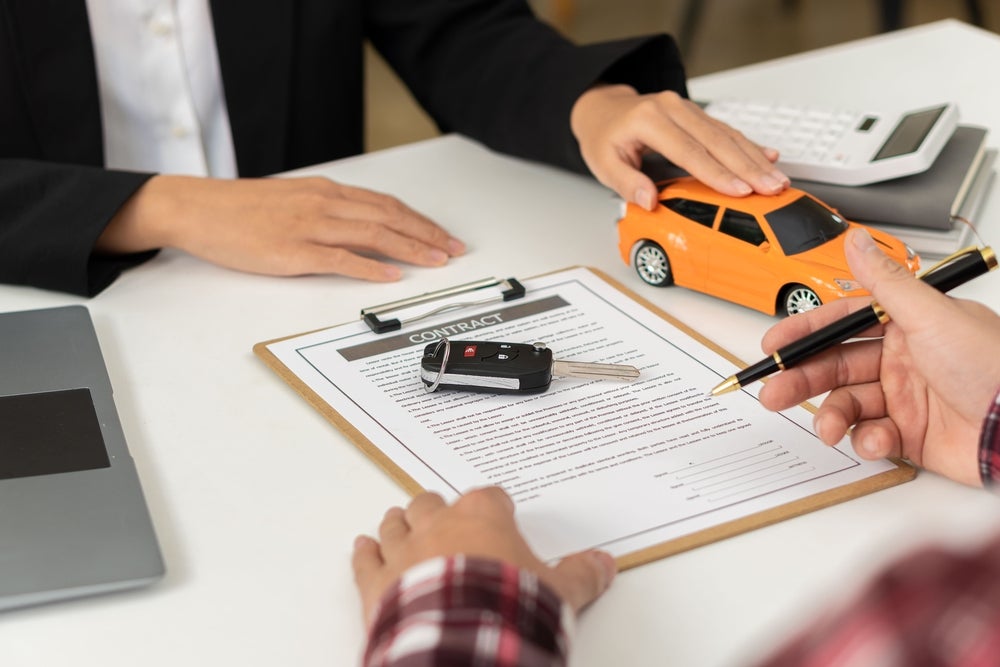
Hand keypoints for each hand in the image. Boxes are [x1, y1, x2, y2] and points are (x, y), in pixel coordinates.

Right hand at [96, 174, 465, 281]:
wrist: (197, 208)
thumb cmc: (240, 208)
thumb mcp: (292, 200)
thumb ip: (326, 211)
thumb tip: (358, 226)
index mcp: (325, 191)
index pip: (385, 203)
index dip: (419, 220)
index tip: (442, 234)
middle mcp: (324, 203)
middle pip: (389, 216)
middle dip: (427, 234)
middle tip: (454, 249)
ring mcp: (309, 226)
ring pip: (373, 234)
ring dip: (410, 249)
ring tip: (436, 261)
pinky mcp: (293, 251)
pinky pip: (340, 259)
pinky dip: (370, 268)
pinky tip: (391, 276)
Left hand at [351, 487, 616, 626]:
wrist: (464, 640)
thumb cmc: (507, 607)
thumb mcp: (560, 592)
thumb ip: (583, 574)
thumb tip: (604, 564)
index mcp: (483, 516)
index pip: (489, 496)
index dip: (495, 505)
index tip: (499, 512)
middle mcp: (439, 524)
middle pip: (432, 502)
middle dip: (437, 508)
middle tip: (441, 514)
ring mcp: (404, 551)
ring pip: (395, 523)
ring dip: (398, 523)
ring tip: (397, 519)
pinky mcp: (378, 583)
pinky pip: (365, 560)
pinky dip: (363, 553)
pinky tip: (361, 546)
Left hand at [570, 84, 788, 209]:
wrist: (603, 109)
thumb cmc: (604, 137)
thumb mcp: (603, 164)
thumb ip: (626, 183)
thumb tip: (649, 201)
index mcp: (649, 120)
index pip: (689, 151)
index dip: (717, 173)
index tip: (740, 190)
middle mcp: (672, 108)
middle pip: (717, 141)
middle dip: (748, 167)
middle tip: (772, 187)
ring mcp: (686, 108)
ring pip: (727, 134)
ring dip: (755, 158)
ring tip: (778, 179)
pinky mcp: (696, 114)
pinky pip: (726, 130)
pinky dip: (749, 145)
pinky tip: (770, 157)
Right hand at [758, 228, 999, 485]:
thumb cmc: (994, 367)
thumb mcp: (931, 315)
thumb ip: (885, 280)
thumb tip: (856, 240)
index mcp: (907, 326)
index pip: (842, 323)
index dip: (805, 333)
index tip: (774, 343)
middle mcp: (903, 360)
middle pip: (835, 365)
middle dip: (802, 378)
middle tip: (775, 391)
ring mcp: (905, 399)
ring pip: (847, 404)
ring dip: (832, 415)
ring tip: (829, 427)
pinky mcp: (911, 436)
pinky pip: (871, 436)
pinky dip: (867, 441)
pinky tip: (877, 439)